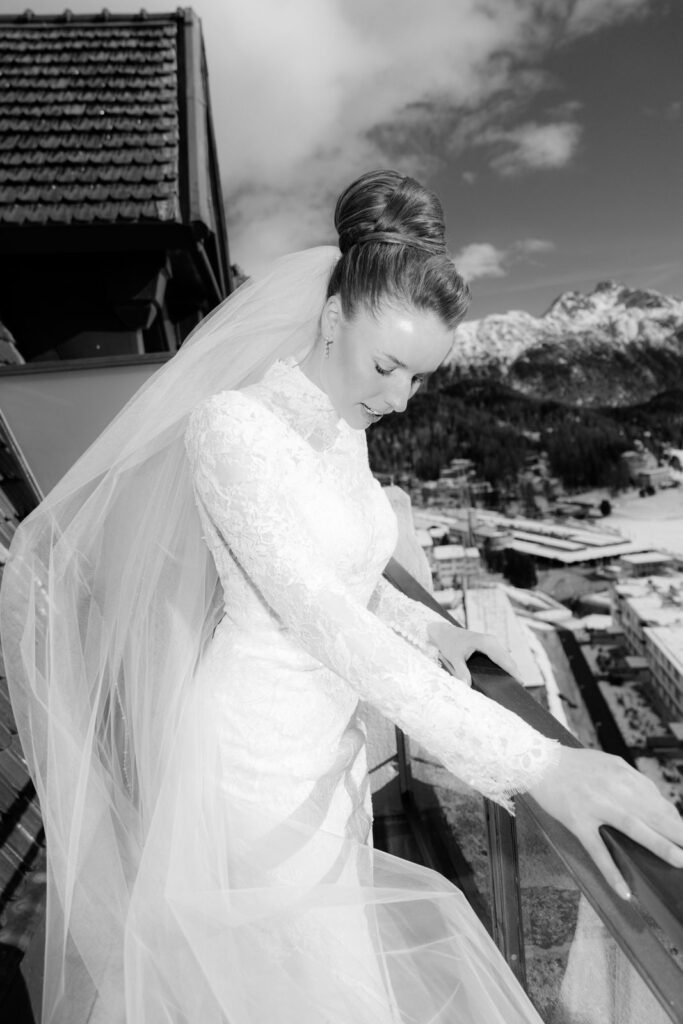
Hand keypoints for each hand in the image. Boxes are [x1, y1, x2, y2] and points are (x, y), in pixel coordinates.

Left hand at [427, 619, 519, 685]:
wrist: (444, 632)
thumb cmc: (449, 644)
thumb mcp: (454, 658)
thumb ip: (461, 671)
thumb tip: (467, 685)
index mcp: (485, 643)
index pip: (503, 658)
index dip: (512, 670)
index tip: (521, 681)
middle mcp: (491, 640)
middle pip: (507, 657)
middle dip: (514, 670)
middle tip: (520, 686)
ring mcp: (491, 640)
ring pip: (505, 655)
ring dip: (511, 667)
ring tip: (516, 681)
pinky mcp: (489, 643)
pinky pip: (501, 654)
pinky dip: (505, 663)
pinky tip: (507, 674)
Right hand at [527, 746, 682, 898]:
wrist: (536, 761)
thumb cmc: (575, 764)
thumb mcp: (608, 764)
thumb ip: (633, 781)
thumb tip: (657, 802)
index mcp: (622, 775)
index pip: (658, 801)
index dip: (675, 820)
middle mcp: (613, 790)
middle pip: (653, 814)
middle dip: (677, 832)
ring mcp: (595, 806)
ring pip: (632, 828)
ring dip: (658, 845)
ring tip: (679, 861)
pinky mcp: (577, 821)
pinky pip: (597, 850)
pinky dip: (611, 871)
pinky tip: (624, 891)